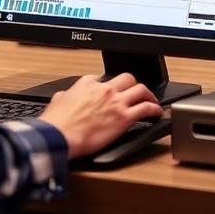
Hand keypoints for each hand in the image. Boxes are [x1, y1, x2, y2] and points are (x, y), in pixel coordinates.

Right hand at [39, 73, 163, 158]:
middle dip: (133, 84)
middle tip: (136, 92)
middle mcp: (104, 89)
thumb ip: (65, 95)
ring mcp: (116, 102)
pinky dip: (155, 109)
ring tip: (152, 100)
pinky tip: (157, 113)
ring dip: (148, 94)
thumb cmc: (57, 122)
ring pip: (140, 89)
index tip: (111, 92)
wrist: (60, 135)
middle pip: (127, 78)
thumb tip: (64, 96)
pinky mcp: (124, 118)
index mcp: (88, 83)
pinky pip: (146, 108)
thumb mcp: (57, 100)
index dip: (108, 85)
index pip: (103, 78)